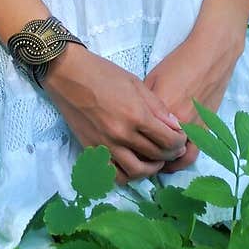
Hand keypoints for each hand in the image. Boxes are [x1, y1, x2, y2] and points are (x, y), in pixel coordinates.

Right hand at [41, 45, 188, 185]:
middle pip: (156, 156)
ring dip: (151, 169)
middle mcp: (122, 135)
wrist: (68, 74)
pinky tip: (133, 165)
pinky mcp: (92, 150)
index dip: (179, 142)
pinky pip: (114, 174)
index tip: (181, 138)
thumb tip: (175, 126)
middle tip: (173, 148)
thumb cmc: (103, 73)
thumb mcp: (136, 84)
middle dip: (170, 154)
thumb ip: (157, 107)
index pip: (168, 140)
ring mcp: (105, 145)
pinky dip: (127, 175)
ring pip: (136, 171)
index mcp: (136, 115)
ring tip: (155, 160)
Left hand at [143, 31, 243, 173]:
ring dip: (168, 165)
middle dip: (148, 159)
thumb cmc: (179, 63)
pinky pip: (195, 152)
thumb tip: (136, 119)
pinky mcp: (207, 128)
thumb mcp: (153, 79)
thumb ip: (145, 104)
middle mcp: (178, 125)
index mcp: (160, 112)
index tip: (127, 149)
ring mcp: (194, 128)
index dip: (133, 147)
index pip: (142, 139)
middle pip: (158, 153)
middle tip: (140, 158)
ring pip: (179, 159)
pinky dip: (183, 159)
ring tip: (158, 162)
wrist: (210, 56)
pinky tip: (175, 156)